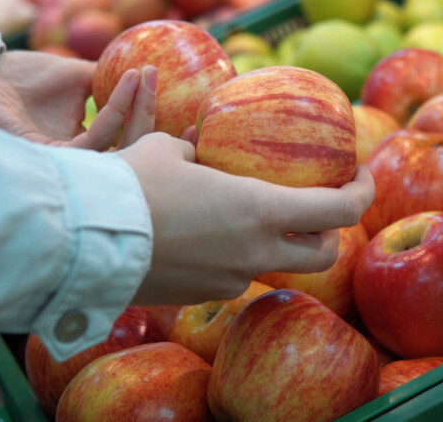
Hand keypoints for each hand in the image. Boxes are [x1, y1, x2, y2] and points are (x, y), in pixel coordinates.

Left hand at [0, 50, 157, 149]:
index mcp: (86, 141)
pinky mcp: (53, 158)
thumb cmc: (26, 76)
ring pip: (117, 148)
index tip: (169, 91)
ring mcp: (68, 160)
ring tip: (141, 77)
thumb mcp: (79, 76)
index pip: (128, 139)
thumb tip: (145, 74)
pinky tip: (125, 84)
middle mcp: (79, 156)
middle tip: (157, 79)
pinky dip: (114, 111)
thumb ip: (108, 81)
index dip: (152, 119)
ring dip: (135, 109)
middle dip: (150, 114)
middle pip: (130, 148)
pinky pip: (95, 140)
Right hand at [116, 133, 375, 304]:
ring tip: (242, 210)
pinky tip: (198, 230)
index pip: (342, 212)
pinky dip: (229, 253)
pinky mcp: (199, 296)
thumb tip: (199, 146)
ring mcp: (229, 281)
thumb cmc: (129, 183)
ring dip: (271, 241)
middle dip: (328, 229)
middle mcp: (255, 255)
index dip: (362, 192)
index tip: (359, 174)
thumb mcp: (167, 148)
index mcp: (262, 212)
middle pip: (321, 253)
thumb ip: (198, 150)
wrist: (80, 239)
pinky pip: (229, 273)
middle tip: (315, 200)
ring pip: (270, 264)